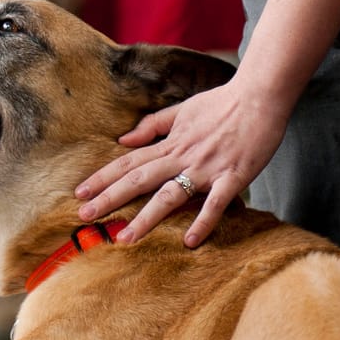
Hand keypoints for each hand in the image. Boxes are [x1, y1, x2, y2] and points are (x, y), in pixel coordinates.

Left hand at [73, 78, 287, 248]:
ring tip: (125, 238)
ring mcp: (206, 168)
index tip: (80, 192)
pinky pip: (215, 204)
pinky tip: (189, 242)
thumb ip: (153, 126)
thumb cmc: (222, 104)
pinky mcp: (232, 177)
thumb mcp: (182, 110)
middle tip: (84, 216)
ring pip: (170, 195)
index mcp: (171, 142)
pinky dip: (202, 222)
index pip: (129, 161)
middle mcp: (183, 156)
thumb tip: (123, 140)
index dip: (103, 177)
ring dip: (146, 218)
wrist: (259, 97)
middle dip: (110, 198)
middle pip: (139, 179)